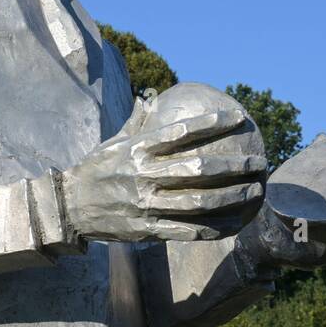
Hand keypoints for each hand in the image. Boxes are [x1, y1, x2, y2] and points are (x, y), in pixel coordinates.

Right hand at [62, 99, 266, 242]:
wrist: (68, 207)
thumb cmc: (95, 170)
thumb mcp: (112, 143)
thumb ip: (136, 122)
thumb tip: (150, 96)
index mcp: (137, 150)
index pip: (182, 132)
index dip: (214, 124)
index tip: (240, 118)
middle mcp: (143, 176)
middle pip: (198, 169)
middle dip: (234, 166)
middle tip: (257, 163)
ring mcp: (145, 204)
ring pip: (198, 202)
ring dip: (232, 197)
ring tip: (253, 191)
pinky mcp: (146, 229)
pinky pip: (186, 230)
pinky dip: (212, 227)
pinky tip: (233, 223)